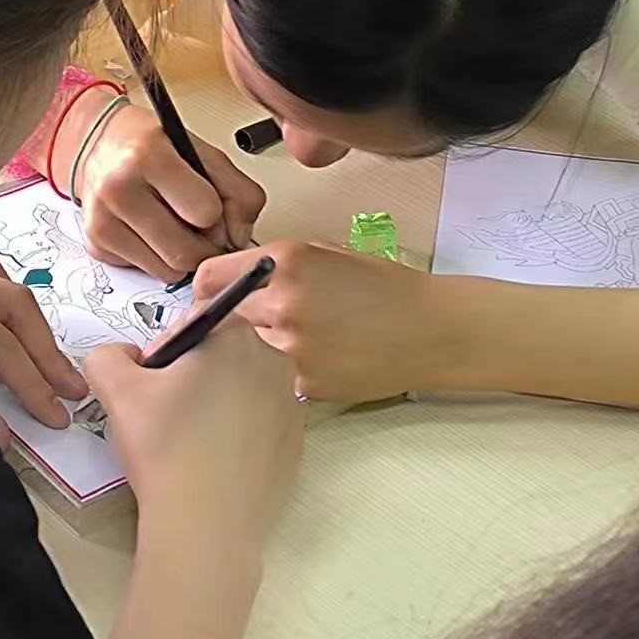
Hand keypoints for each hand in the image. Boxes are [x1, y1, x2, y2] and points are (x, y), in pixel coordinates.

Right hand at [65, 100, 267, 280]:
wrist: (99, 144)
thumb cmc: (151, 145)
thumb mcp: (202, 151)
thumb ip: (237, 191)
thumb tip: (239, 237)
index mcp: (148, 156)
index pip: (206, 212)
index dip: (215, 213)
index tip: (208, 203)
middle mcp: (118, 189)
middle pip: (186, 253)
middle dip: (203, 245)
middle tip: (198, 226)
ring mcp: (102, 221)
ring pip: (168, 271)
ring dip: (181, 255)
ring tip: (174, 225)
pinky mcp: (95, 244)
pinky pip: (145, 271)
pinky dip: (156, 257)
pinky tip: (149, 230)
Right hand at [84, 324, 300, 547]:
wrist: (206, 526)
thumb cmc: (166, 448)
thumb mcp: (115, 389)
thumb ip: (107, 355)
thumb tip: (123, 356)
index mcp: (236, 336)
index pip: (191, 322)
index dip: (163, 351)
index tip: (152, 385)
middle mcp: (274, 363)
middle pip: (219, 354)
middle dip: (190, 375)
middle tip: (166, 415)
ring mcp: (291, 406)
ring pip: (240, 390)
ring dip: (213, 404)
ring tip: (188, 441)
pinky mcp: (296, 445)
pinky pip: (259, 425)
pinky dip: (236, 435)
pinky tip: (213, 462)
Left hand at [193, 241, 433, 401]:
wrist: (430, 330)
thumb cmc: (384, 289)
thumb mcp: (324, 254)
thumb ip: (274, 266)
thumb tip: (234, 280)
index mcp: (283, 262)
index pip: (208, 278)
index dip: (208, 292)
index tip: (212, 301)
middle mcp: (280, 302)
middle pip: (217, 319)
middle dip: (225, 324)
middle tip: (246, 329)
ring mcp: (290, 347)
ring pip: (239, 353)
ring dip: (249, 352)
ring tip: (284, 348)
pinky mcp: (302, 384)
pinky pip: (268, 380)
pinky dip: (276, 377)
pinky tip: (307, 365)